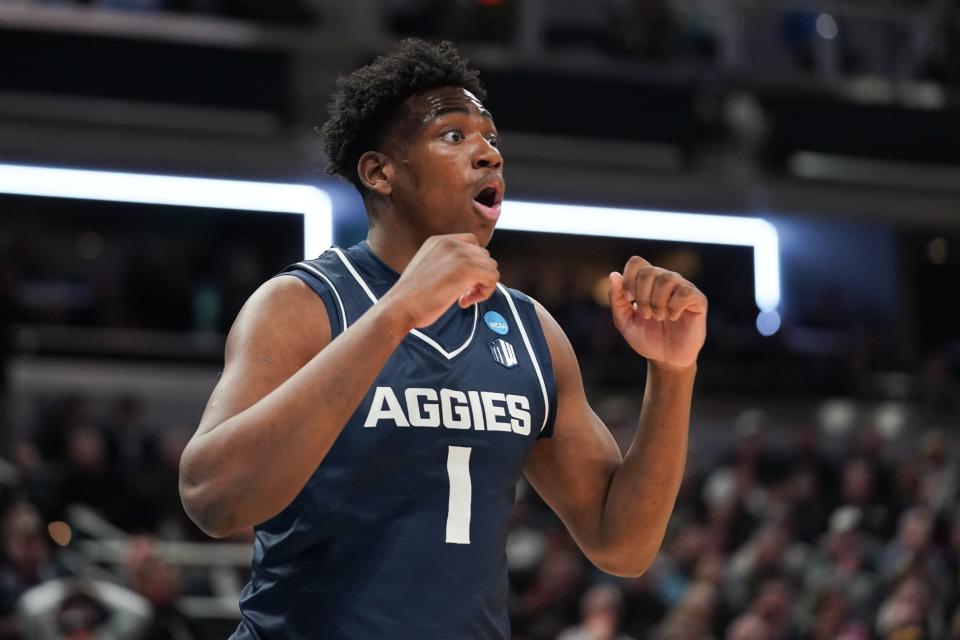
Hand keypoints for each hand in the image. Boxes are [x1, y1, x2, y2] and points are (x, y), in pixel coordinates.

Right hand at [383, 234, 499, 328]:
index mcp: (439, 241)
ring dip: (482, 286)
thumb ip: (447, 264)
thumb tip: (472, 273)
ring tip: (463, 299)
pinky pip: (492, 277)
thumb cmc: (412, 297)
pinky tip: (464, 302)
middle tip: (463, 294)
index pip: (472, 243)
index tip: (462, 282)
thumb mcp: (429, 269)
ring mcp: (459, 254)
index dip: (473, 264)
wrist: (399, 306)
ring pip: (491, 266)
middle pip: (484, 256)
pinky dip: (485, 292)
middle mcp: (450, 242)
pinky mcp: (466, 269)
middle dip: (478, 276)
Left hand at [608, 256, 706, 369]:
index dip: (629, 279)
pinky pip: (684, 292)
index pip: (637, 262)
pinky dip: (674, 307)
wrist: (666, 358)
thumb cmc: (646, 338)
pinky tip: (673, 318)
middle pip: (648, 271)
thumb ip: (617, 299)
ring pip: (667, 278)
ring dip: (657, 302)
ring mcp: (683, 288)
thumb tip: (613, 275)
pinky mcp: (698, 300)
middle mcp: (666, 280)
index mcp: (648, 282)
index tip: (629, 300)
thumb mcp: (624, 321)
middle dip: (642, 296)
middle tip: (645, 314)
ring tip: (658, 317)